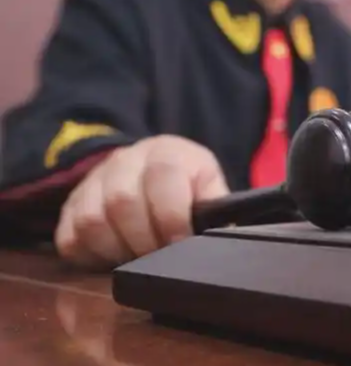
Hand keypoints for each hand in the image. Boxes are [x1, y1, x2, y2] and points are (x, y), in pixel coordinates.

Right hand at [55, 135, 228, 269]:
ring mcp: (93, 181)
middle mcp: (124, 160)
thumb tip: (220, 229)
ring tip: (138, 259)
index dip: (171, 217)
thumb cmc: (187, 184)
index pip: (162, 177)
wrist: (153, 169)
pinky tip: (114, 258)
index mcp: (166, 152)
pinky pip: (69, 238)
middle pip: (122, 202)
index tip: (180, 244)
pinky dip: (91, 256)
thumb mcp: (208, 185)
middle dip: (144, 240)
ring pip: (92, 221)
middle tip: (160, 258)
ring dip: (117, 251)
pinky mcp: (71, 205)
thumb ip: (215, 203)